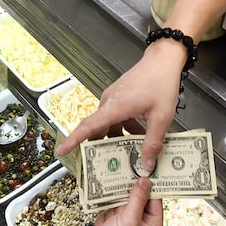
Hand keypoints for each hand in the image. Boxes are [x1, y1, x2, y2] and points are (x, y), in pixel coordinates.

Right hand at [57, 40, 184, 174]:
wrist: (163, 59)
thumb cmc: (161, 82)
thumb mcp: (161, 117)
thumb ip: (153, 142)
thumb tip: (146, 164)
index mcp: (115, 107)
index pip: (89, 125)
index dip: (74, 139)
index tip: (62, 150)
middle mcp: (109, 102)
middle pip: (97, 128)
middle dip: (98, 147)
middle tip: (101, 166)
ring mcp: (114, 99)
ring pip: (109, 124)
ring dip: (116, 138)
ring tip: (127, 154)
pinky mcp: (120, 97)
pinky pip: (116, 117)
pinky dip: (123, 128)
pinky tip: (139, 135)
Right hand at [66, 178, 163, 225]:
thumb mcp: (129, 221)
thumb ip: (137, 199)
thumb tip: (145, 182)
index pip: (154, 199)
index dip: (148, 185)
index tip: (142, 170)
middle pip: (136, 199)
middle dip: (125, 197)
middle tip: (120, 185)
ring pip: (121, 204)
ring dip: (113, 208)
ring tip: (109, 216)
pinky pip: (110, 212)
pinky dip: (105, 216)